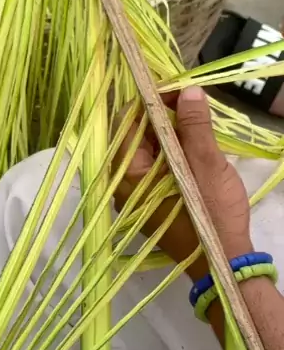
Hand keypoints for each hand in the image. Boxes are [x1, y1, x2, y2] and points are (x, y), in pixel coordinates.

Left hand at [113, 87, 252, 275]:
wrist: (223, 262)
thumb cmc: (212, 218)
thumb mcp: (206, 167)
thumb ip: (194, 127)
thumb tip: (187, 91)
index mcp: (130, 177)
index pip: (126, 123)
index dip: (150, 100)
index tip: (177, 87)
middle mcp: (126, 185)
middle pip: (135, 135)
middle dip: (161, 113)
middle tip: (191, 97)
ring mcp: (138, 194)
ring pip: (148, 149)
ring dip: (169, 129)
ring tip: (196, 113)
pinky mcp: (153, 199)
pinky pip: (156, 165)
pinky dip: (172, 148)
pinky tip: (193, 138)